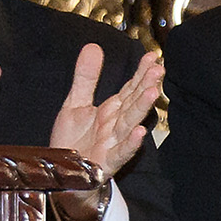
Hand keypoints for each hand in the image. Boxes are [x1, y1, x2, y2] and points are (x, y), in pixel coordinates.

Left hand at [47, 43, 162, 220]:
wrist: (62, 174)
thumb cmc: (72, 141)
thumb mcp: (75, 103)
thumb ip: (85, 77)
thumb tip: (94, 46)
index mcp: (111, 110)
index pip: (130, 88)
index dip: (140, 73)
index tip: (152, 56)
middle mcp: (116, 125)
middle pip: (133, 103)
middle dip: (146, 87)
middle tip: (158, 70)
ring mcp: (113, 144)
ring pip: (130, 124)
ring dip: (143, 110)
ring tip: (153, 93)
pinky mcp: (107, 163)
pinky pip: (121, 153)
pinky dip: (131, 144)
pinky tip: (140, 133)